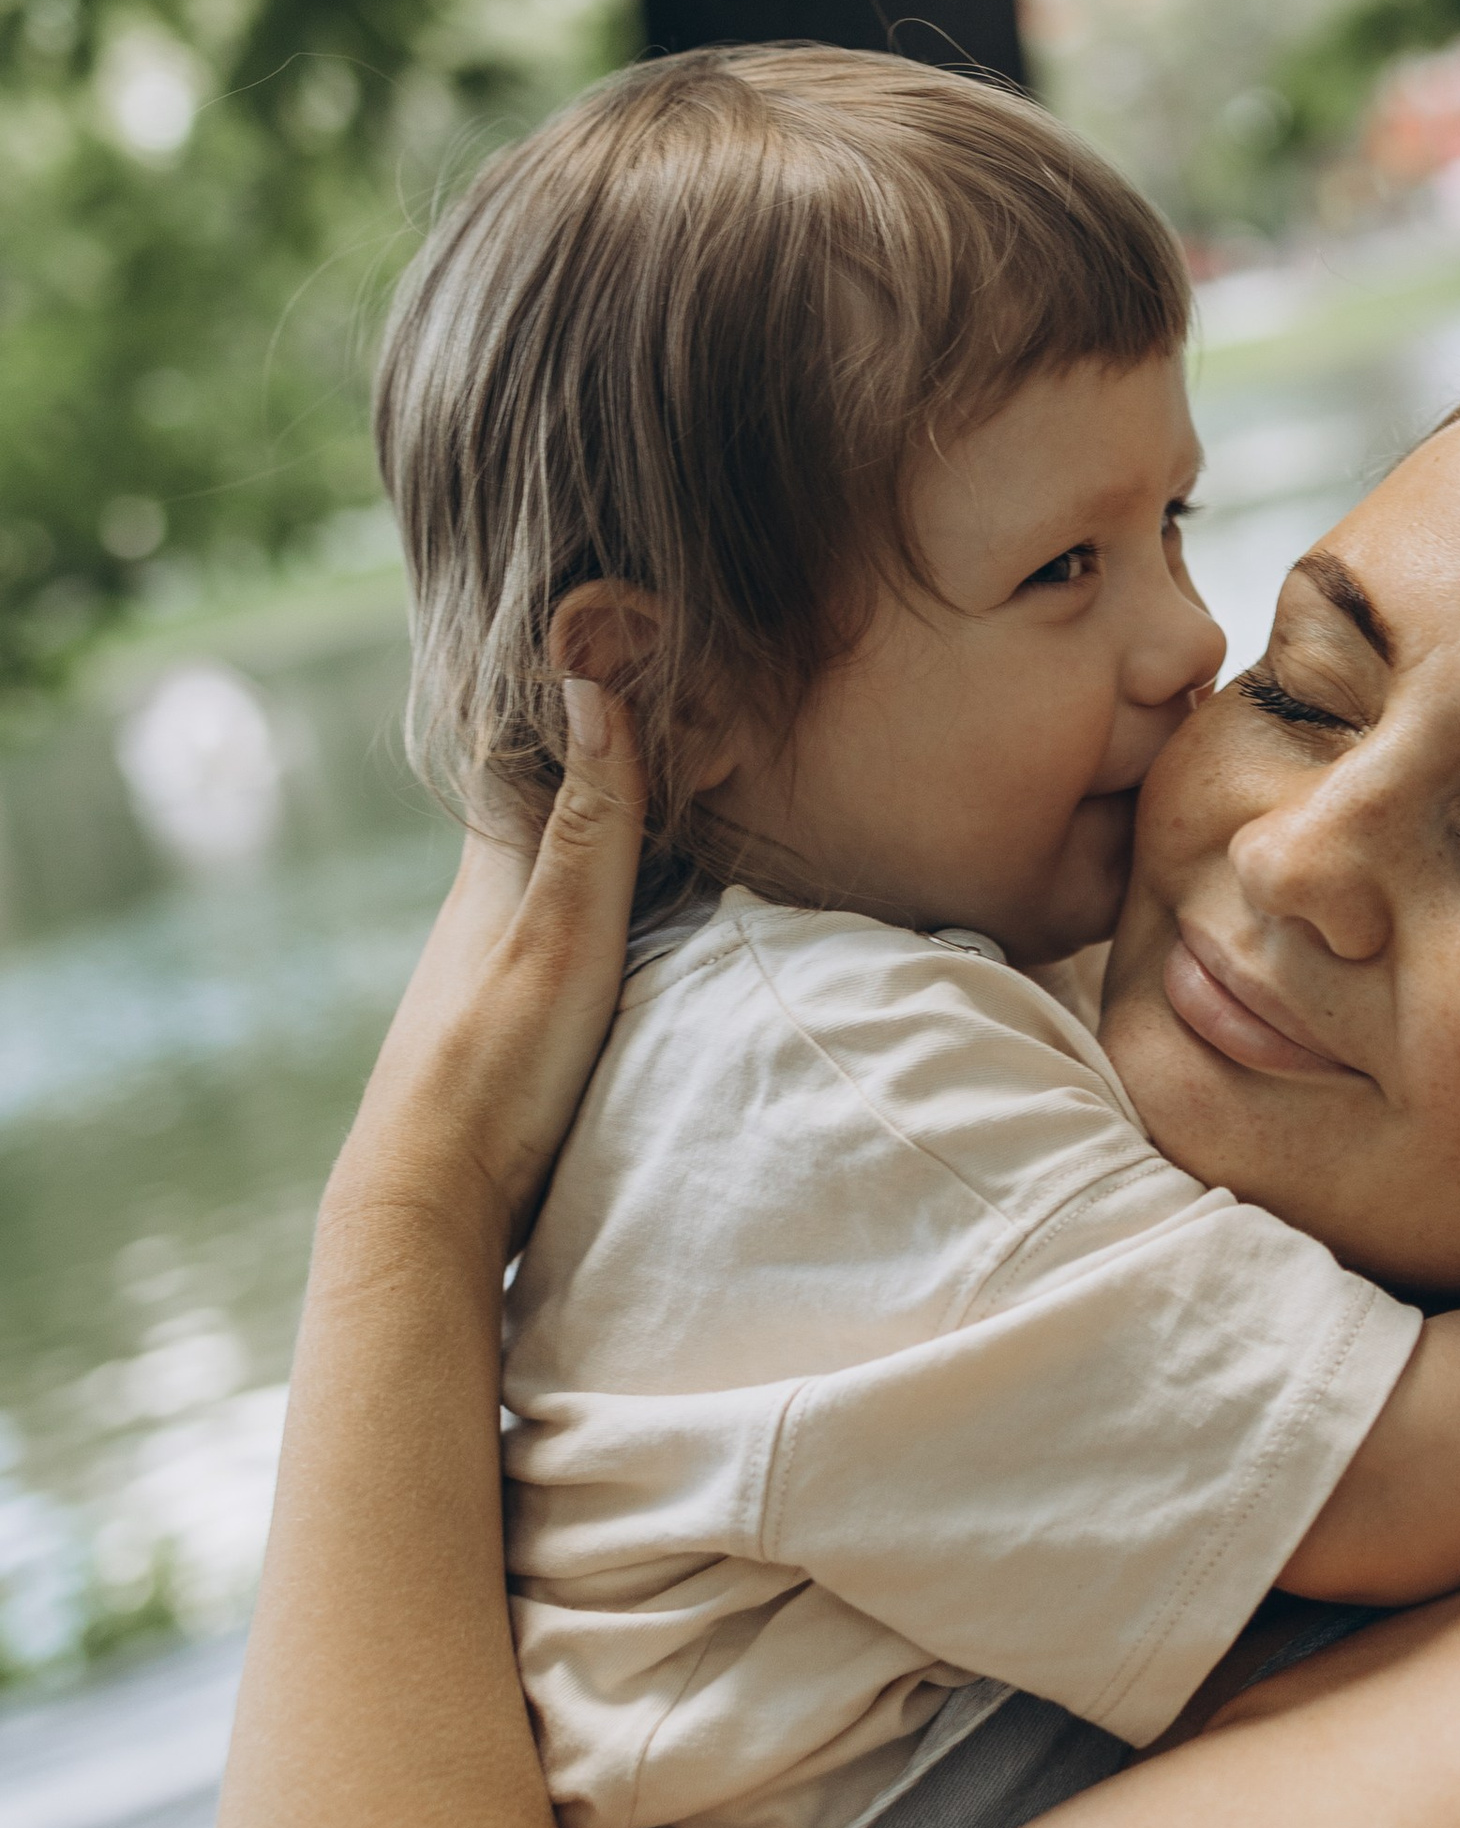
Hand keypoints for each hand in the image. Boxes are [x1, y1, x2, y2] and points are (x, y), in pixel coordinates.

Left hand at [326, 681, 645, 1275]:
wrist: (431, 1197)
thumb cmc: (496, 1064)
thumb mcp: (562, 932)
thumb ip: (590, 822)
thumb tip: (592, 681)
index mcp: (493, 867)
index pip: (524, 747)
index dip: (565, 689)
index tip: (612, 629)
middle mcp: (486, 903)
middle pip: (540, 804)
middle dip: (591, 750)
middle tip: (658, 693)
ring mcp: (495, 962)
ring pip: (549, 869)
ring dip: (599, 830)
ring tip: (661, 787)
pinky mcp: (511, 1017)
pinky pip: (561, 926)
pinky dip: (600, 896)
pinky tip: (633, 912)